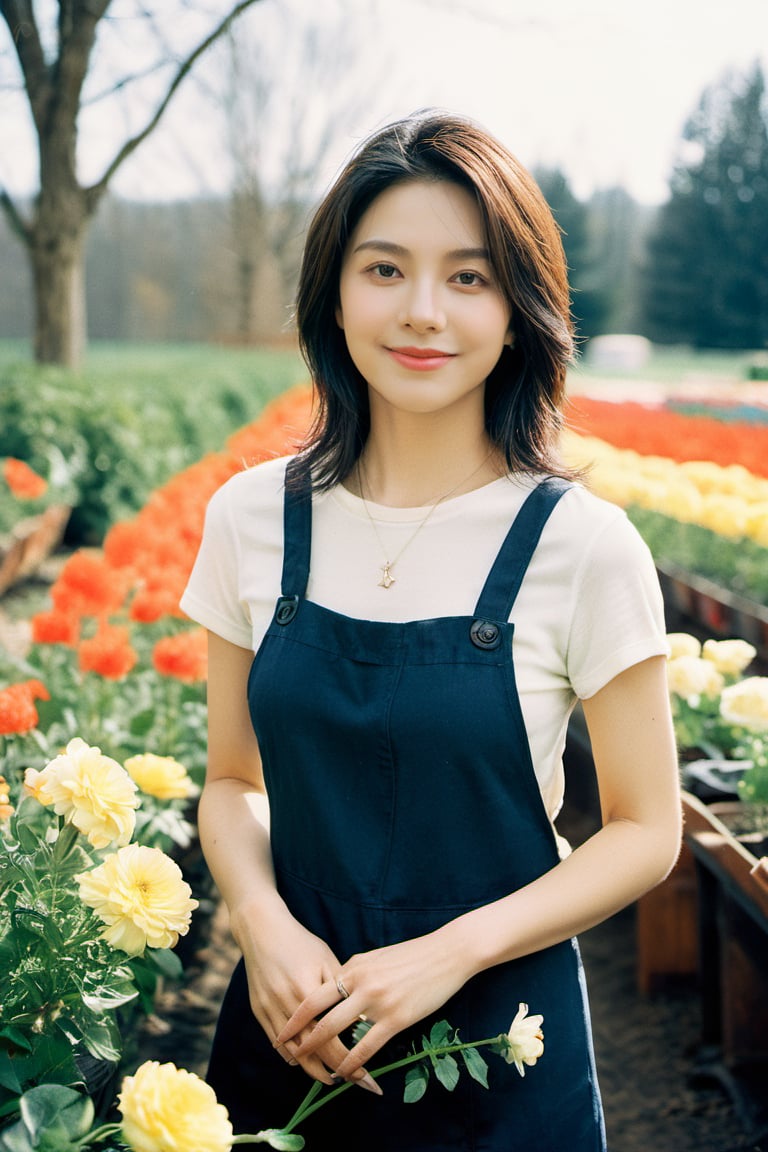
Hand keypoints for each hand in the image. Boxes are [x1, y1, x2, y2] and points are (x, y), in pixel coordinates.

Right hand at [232, 901, 379, 1091]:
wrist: (262, 931)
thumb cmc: (300, 943)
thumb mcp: (326, 960)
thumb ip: (342, 988)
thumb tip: (362, 1015)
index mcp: (308, 991)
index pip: (332, 1037)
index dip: (350, 1059)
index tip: (365, 1074)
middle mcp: (288, 1004)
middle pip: (313, 1051)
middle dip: (336, 1071)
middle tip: (355, 1082)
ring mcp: (270, 1009)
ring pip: (293, 1052)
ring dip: (313, 1069)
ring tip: (332, 1078)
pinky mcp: (259, 1011)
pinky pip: (276, 1043)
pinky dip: (291, 1056)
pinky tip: (306, 1062)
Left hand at [275, 930, 468, 1080]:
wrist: (447, 952)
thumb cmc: (412, 955)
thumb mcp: (376, 958)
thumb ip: (355, 973)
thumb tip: (337, 987)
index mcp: (354, 966)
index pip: (316, 993)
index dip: (297, 1013)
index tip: (284, 1027)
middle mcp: (360, 983)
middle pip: (320, 1013)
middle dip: (300, 1034)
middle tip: (286, 1050)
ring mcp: (378, 1001)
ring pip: (339, 1032)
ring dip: (322, 1052)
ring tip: (311, 1067)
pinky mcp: (397, 1018)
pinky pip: (367, 1046)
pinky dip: (351, 1063)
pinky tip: (343, 1073)